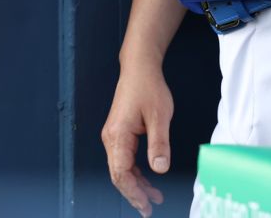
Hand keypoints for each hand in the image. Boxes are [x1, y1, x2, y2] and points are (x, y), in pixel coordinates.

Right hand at [101, 63, 173, 215]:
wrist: (140, 67)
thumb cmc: (148, 87)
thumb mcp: (159, 115)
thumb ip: (159, 143)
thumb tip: (159, 169)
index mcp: (117, 135)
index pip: (121, 173)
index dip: (133, 192)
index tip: (146, 205)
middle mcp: (111, 138)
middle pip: (119, 175)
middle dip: (134, 193)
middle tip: (150, 208)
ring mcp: (114, 136)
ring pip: (121, 169)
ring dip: (136, 184)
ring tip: (153, 197)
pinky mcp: (120, 133)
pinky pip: (124, 159)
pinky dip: (135, 172)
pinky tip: (148, 178)